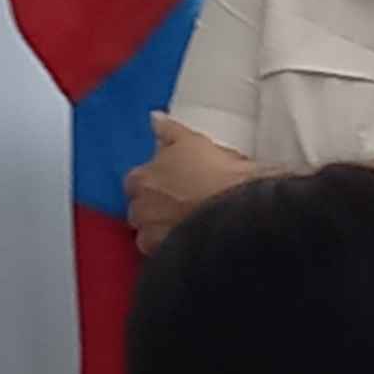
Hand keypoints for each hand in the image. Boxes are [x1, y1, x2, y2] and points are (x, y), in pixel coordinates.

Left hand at [127, 126, 258, 254]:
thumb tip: (154, 118)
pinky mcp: (168, 256)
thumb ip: (167, 130)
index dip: (152, 183)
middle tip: (181, 205)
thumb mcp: (191, 140)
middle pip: (138, 211)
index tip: (169, 184)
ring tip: (187, 226)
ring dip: (161, 231)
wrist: (239, 207)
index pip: (134, 183)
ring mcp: (152, 236)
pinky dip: (174, 249)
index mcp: (140, 179)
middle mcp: (139, 210)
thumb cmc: (215, 170)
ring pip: (148, 236)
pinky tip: (192, 242)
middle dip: (153, 209)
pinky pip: (164, 255)